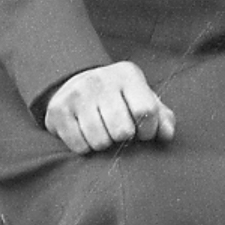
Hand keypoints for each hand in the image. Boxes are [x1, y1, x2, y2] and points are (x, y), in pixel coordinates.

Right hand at [42, 61, 177, 154]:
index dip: (148, 131)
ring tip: (104, 134)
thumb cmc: (119, 98)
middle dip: (124, 139)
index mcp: (127, 75)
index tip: (143, 133)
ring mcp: (77, 94)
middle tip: (120, 134)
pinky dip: (86, 148)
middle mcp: (101, 80)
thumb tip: (167, 135)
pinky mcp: (58, 110)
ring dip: (105, 145)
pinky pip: (79, 146)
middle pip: (122, 130)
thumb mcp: (142, 98)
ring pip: (99, 141)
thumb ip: (161, 116)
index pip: (145, 111)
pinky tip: (86, 135)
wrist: (76, 83)